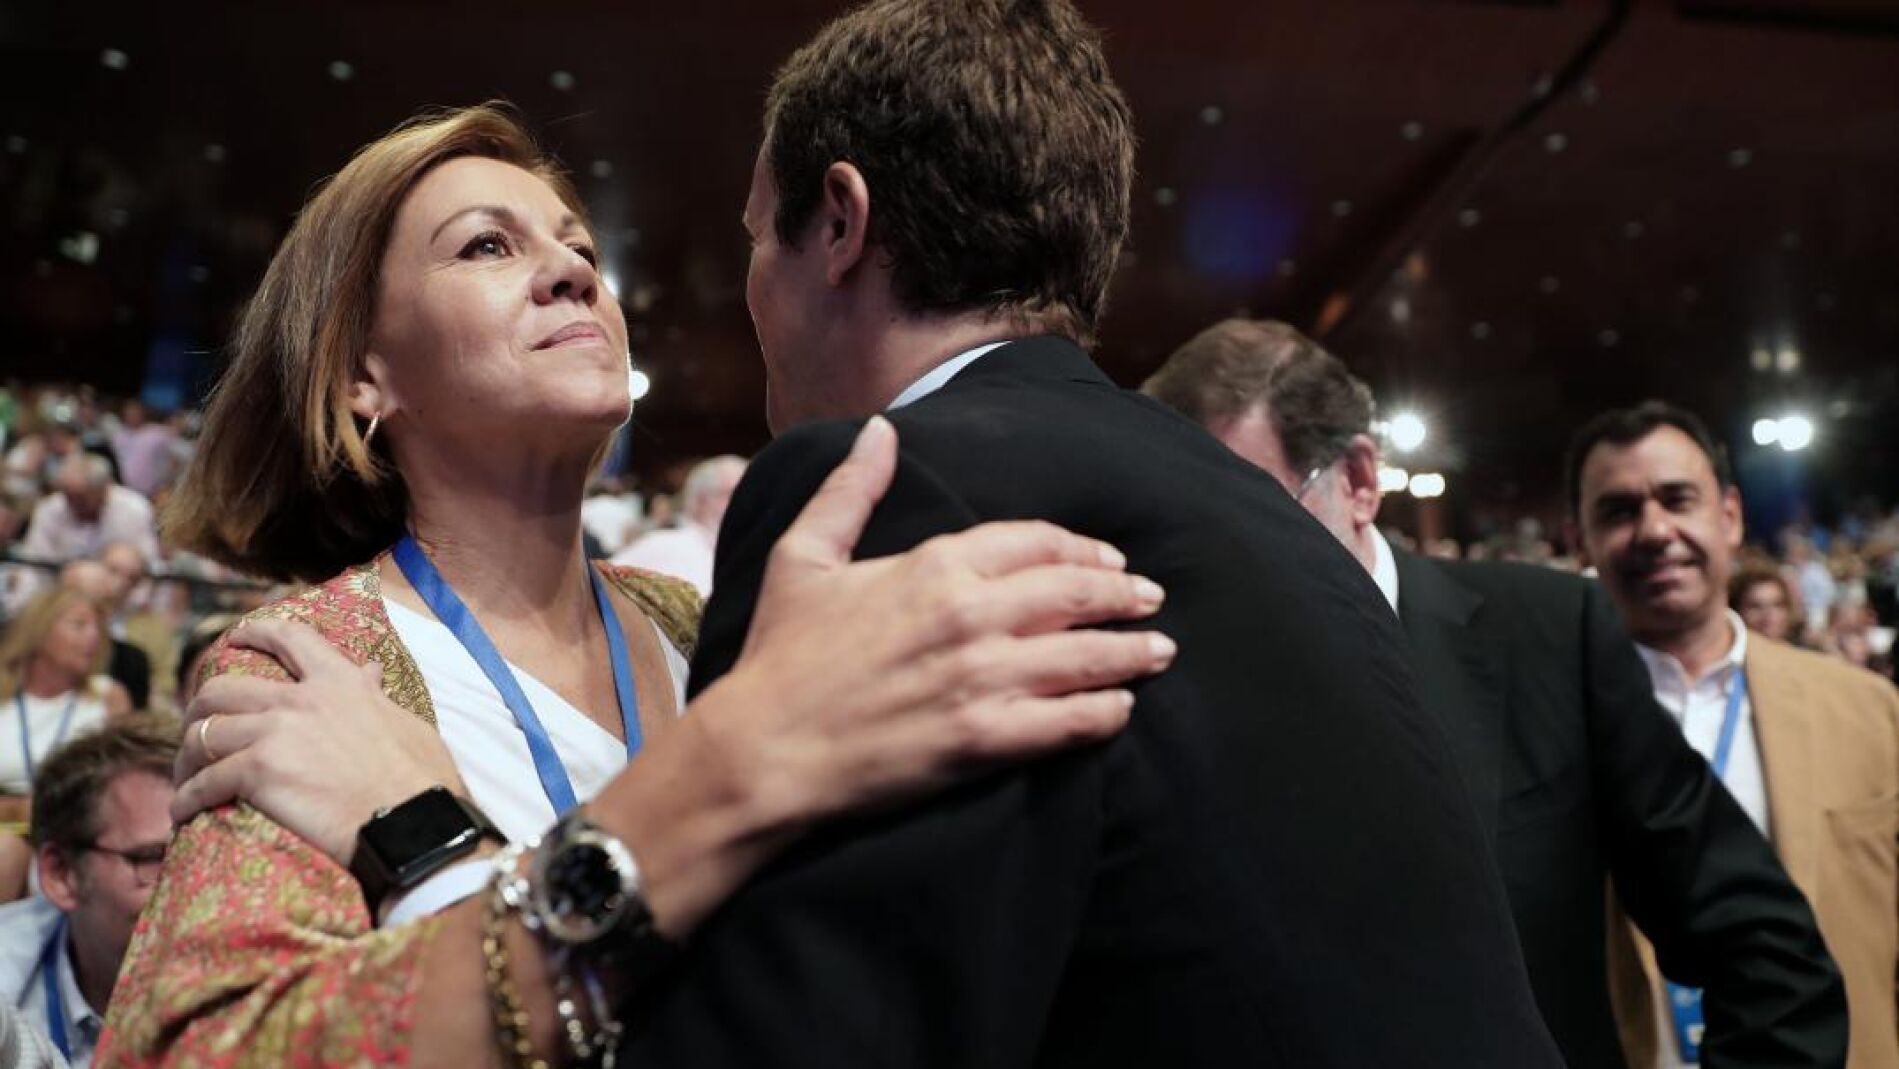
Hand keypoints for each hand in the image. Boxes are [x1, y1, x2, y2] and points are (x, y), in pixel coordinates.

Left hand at [172, 622, 467, 865]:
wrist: (413, 822)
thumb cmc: (421, 781)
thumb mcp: (405, 723)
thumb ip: (376, 696)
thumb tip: (371, 672)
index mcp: (340, 683)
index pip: (291, 639)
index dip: (256, 633)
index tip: (236, 639)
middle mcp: (301, 700)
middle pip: (222, 689)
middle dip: (199, 708)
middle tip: (196, 730)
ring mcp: (275, 733)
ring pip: (203, 735)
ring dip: (187, 759)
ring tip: (186, 780)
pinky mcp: (257, 772)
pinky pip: (203, 782)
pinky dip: (187, 798)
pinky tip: (183, 812)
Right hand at [689, 416, 1174, 832]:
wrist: (762, 752)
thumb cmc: (780, 657)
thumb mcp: (804, 558)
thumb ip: (849, 491)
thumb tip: (880, 430)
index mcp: (933, 564)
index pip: (1036, 542)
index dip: (1081, 548)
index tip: (1106, 558)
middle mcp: (969, 614)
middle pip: (1076, 592)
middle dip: (1122, 594)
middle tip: (1151, 599)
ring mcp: (983, 678)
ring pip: (1086, 656)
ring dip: (1132, 652)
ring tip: (1159, 651)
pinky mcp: (985, 739)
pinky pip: (1070, 721)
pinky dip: (1105, 712)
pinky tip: (1121, 708)